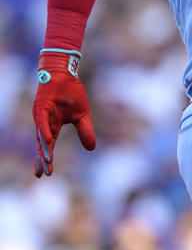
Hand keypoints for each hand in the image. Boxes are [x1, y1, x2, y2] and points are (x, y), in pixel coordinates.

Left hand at [32, 50, 95, 176]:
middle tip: (42, 174)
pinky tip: (48, 140)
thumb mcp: (83, 116)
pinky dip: (44, 131)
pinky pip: (43, 121)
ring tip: (47, 161)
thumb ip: (85, 131)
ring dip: (44, 148)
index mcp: (53, 126)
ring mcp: (42, 115)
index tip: (46, 174)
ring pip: (42, 135)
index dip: (46, 159)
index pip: (48, 145)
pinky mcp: (42, 107)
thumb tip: (92, 149)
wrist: (66, 74)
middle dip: (42, 159)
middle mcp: (44, 123)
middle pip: (42, 144)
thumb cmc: (71, 93)